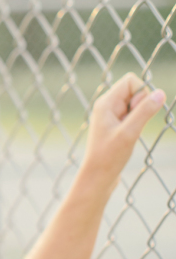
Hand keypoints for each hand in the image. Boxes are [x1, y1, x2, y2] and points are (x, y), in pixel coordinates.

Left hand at [82, 73, 164, 191]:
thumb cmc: (109, 157)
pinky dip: (137, 123)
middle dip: (142, 105)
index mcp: (106, 103)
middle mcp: (107, 106)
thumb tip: (160, 93)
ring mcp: (111, 116)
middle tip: (133, 125)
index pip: (131, 80)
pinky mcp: (116, 126)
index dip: (142, 92)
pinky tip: (129, 138)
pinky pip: (133, 115)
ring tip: (130, 133)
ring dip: (140, 116)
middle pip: (134, 90)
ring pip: (135, 103)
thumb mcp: (129, 133)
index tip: (138, 113)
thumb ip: (145, 112)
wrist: (97, 178)